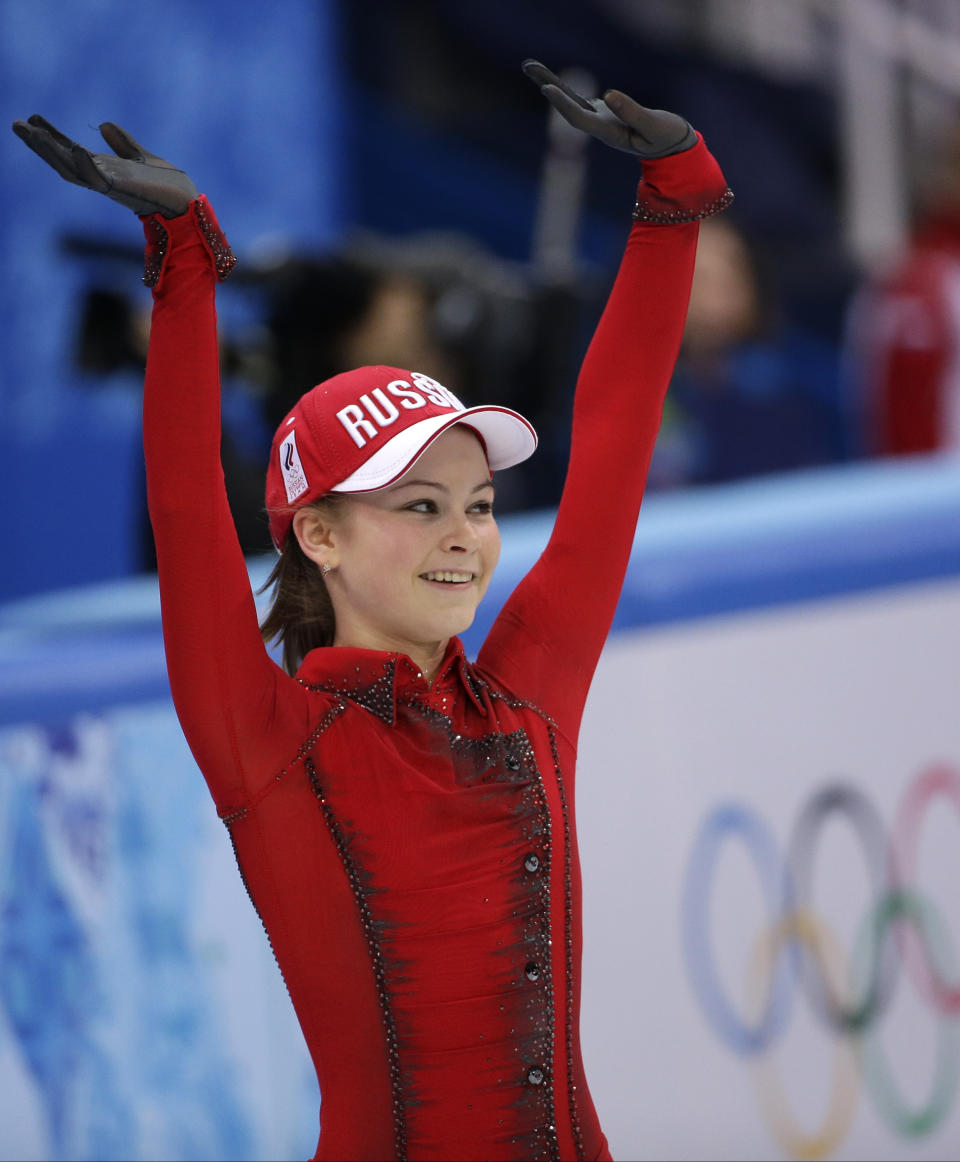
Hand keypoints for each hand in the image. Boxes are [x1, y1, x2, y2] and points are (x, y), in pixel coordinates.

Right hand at [11, 116, 197, 217]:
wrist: (188, 202)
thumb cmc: (167, 184)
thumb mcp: (141, 157)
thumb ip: (123, 144)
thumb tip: (105, 125)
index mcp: (104, 170)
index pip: (70, 151)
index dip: (51, 136)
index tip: (32, 117)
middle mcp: (101, 178)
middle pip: (62, 161)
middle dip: (39, 144)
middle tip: (16, 124)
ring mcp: (109, 185)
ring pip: (72, 170)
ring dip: (51, 152)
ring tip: (31, 132)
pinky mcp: (122, 191)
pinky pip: (98, 179)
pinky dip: (86, 164)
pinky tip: (74, 148)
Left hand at [522, 60, 695, 158]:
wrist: (672, 149)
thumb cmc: (667, 138)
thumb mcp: (654, 125)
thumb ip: (633, 112)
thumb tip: (608, 95)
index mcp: (610, 133)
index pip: (580, 119)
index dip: (562, 104)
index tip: (546, 88)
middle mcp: (600, 128)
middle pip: (568, 108)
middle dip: (548, 86)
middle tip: (527, 66)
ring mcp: (601, 121)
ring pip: (571, 102)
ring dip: (551, 85)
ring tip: (530, 66)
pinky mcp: (606, 114)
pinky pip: (580, 101)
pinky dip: (565, 90)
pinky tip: (549, 80)